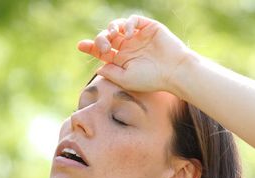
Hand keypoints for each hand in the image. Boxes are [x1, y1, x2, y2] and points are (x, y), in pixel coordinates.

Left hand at [78, 15, 193, 92]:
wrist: (174, 71)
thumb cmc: (151, 79)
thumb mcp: (125, 79)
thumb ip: (110, 72)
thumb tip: (97, 66)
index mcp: (121, 60)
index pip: (102, 51)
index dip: (90, 47)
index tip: (81, 46)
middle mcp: (128, 47)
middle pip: (106, 37)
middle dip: (100, 40)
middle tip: (104, 48)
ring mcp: (137, 37)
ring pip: (116, 26)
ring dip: (111, 29)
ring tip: (113, 36)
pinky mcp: (148, 27)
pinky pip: (132, 20)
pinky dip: (127, 23)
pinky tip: (128, 33)